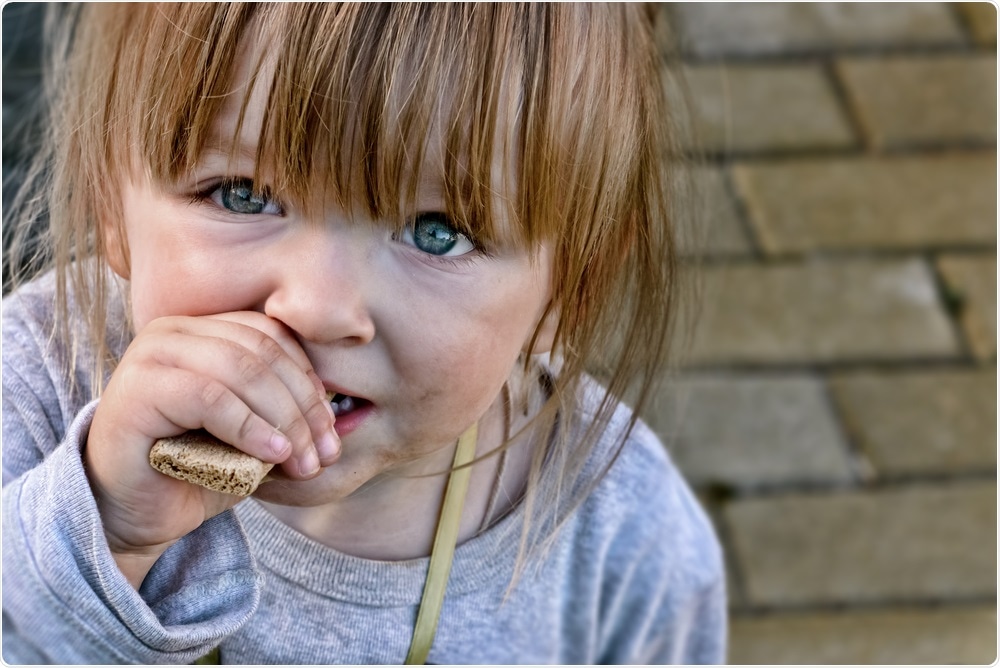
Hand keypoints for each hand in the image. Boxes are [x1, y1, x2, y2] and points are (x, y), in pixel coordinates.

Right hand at [84, 312, 338, 586]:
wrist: (133, 515)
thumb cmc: (194, 471)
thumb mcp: (252, 437)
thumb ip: (286, 415)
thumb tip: (340, 420)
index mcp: (203, 330)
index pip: (273, 337)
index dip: (310, 382)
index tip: (332, 432)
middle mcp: (174, 332)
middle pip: (263, 354)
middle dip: (303, 407)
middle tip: (323, 454)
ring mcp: (151, 354)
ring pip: (242, 371)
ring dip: (284, 420)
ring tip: (302, 461)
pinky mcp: (137, 389)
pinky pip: (211, 397)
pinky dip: (250, 427)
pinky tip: (273, 454)